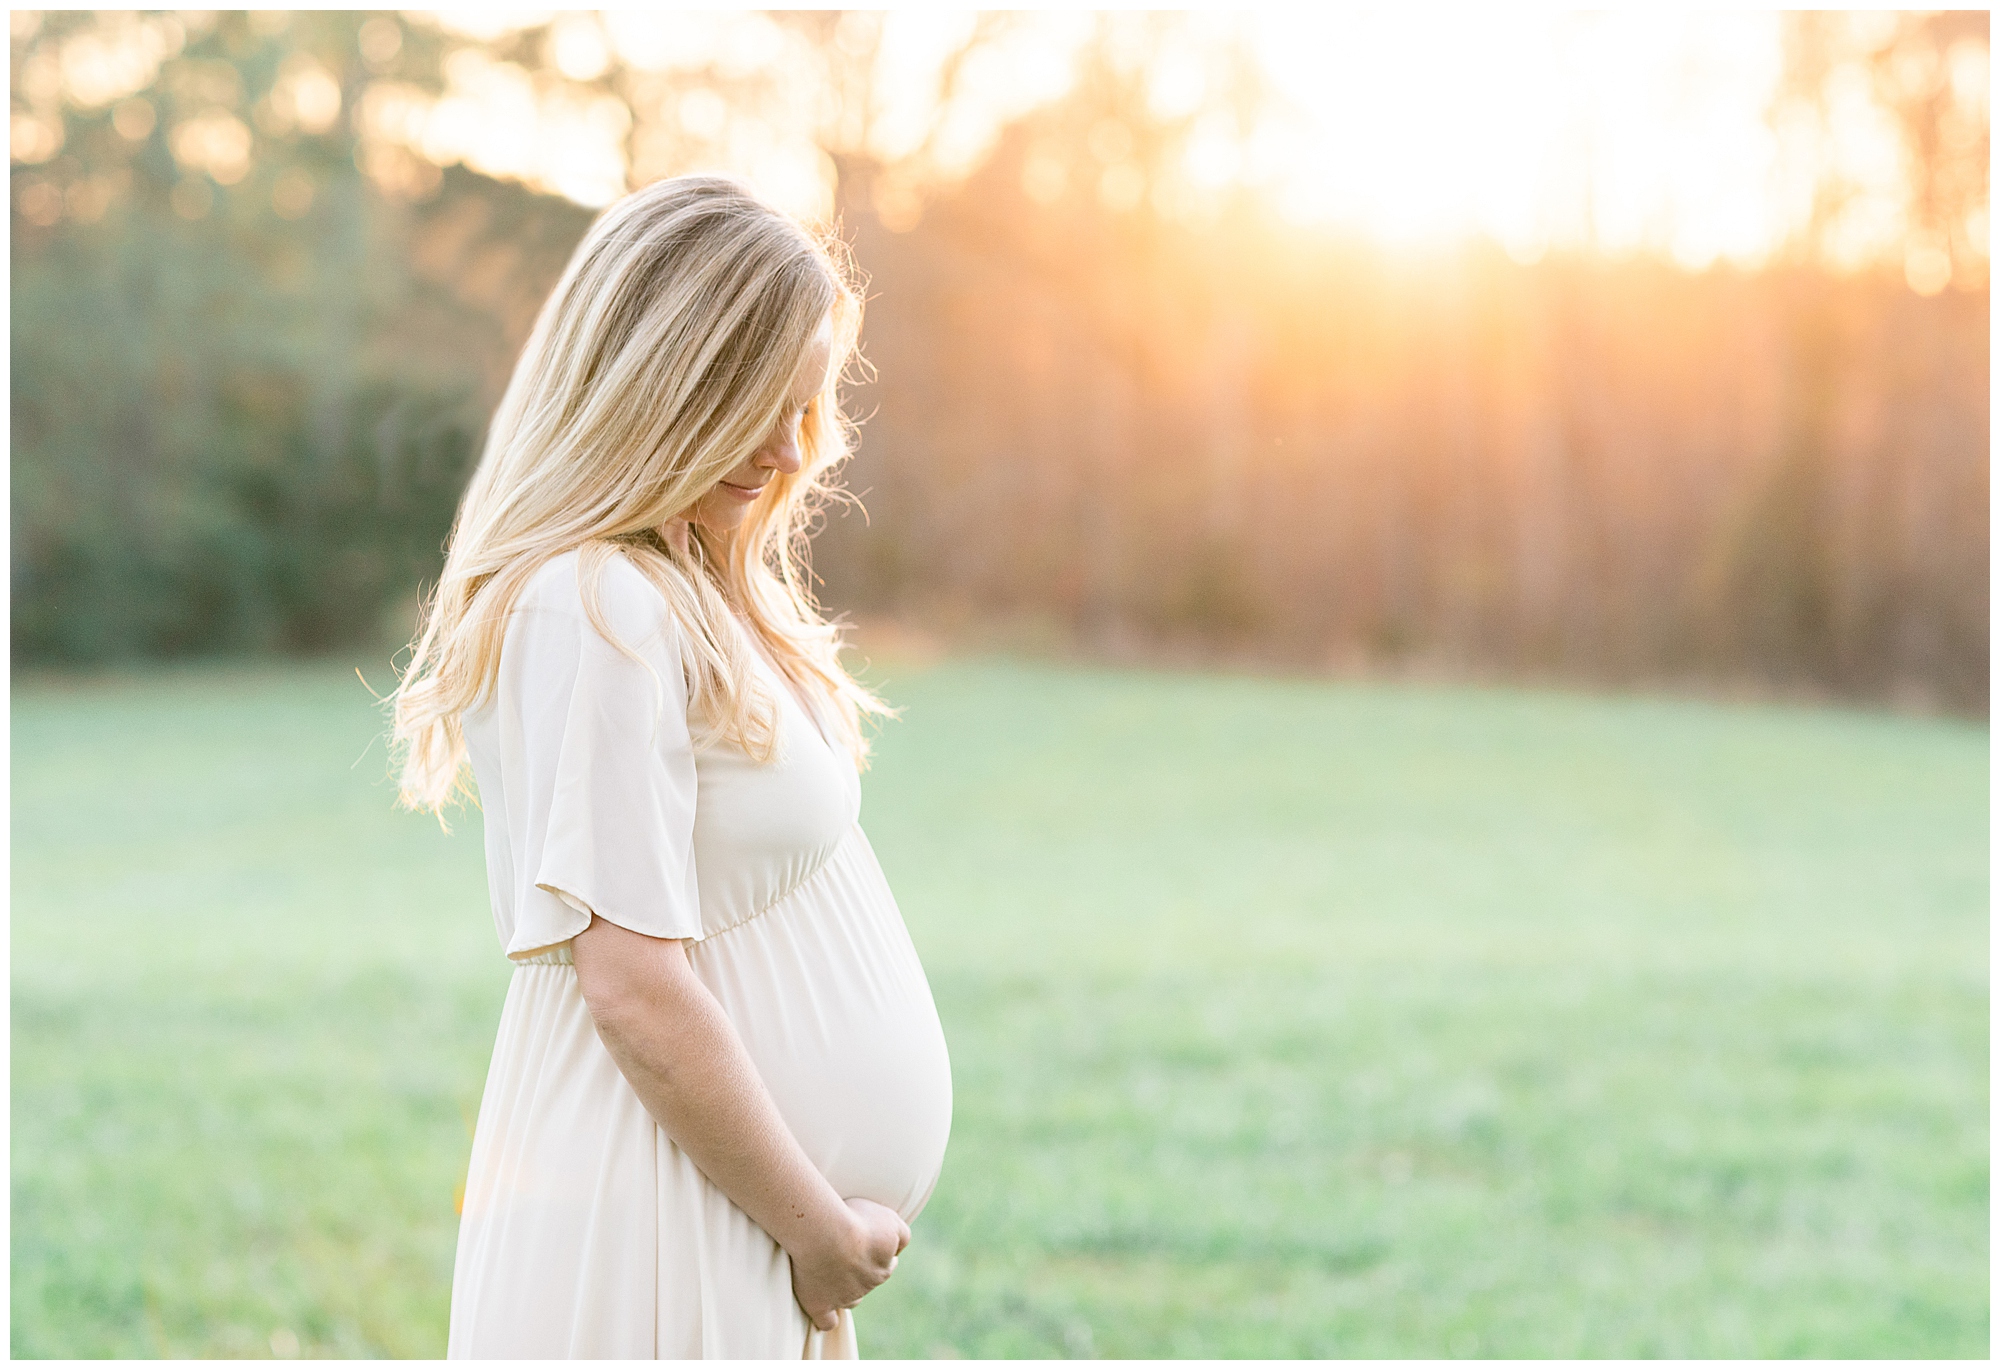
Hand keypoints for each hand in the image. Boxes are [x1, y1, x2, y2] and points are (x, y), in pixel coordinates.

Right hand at [789, 1198, 910, 1331]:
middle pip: (869, 1281)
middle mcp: (867, 1284)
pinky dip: (826, 1317)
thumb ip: (899, 1235)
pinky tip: (823, 1308)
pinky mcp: (820, 1305)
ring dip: (845, 1292)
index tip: (864, 1240)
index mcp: (885, 1266)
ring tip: (830, 1275)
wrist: (826, 1234)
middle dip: (861, 1270)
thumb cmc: (855, 1220)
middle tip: (843, 1250)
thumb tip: (898, 1247)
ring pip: (851, 1300)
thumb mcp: (889, 1220)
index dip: (876, 1252)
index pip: (887, 1263)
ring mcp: (844, 1297)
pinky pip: (827, 1321)